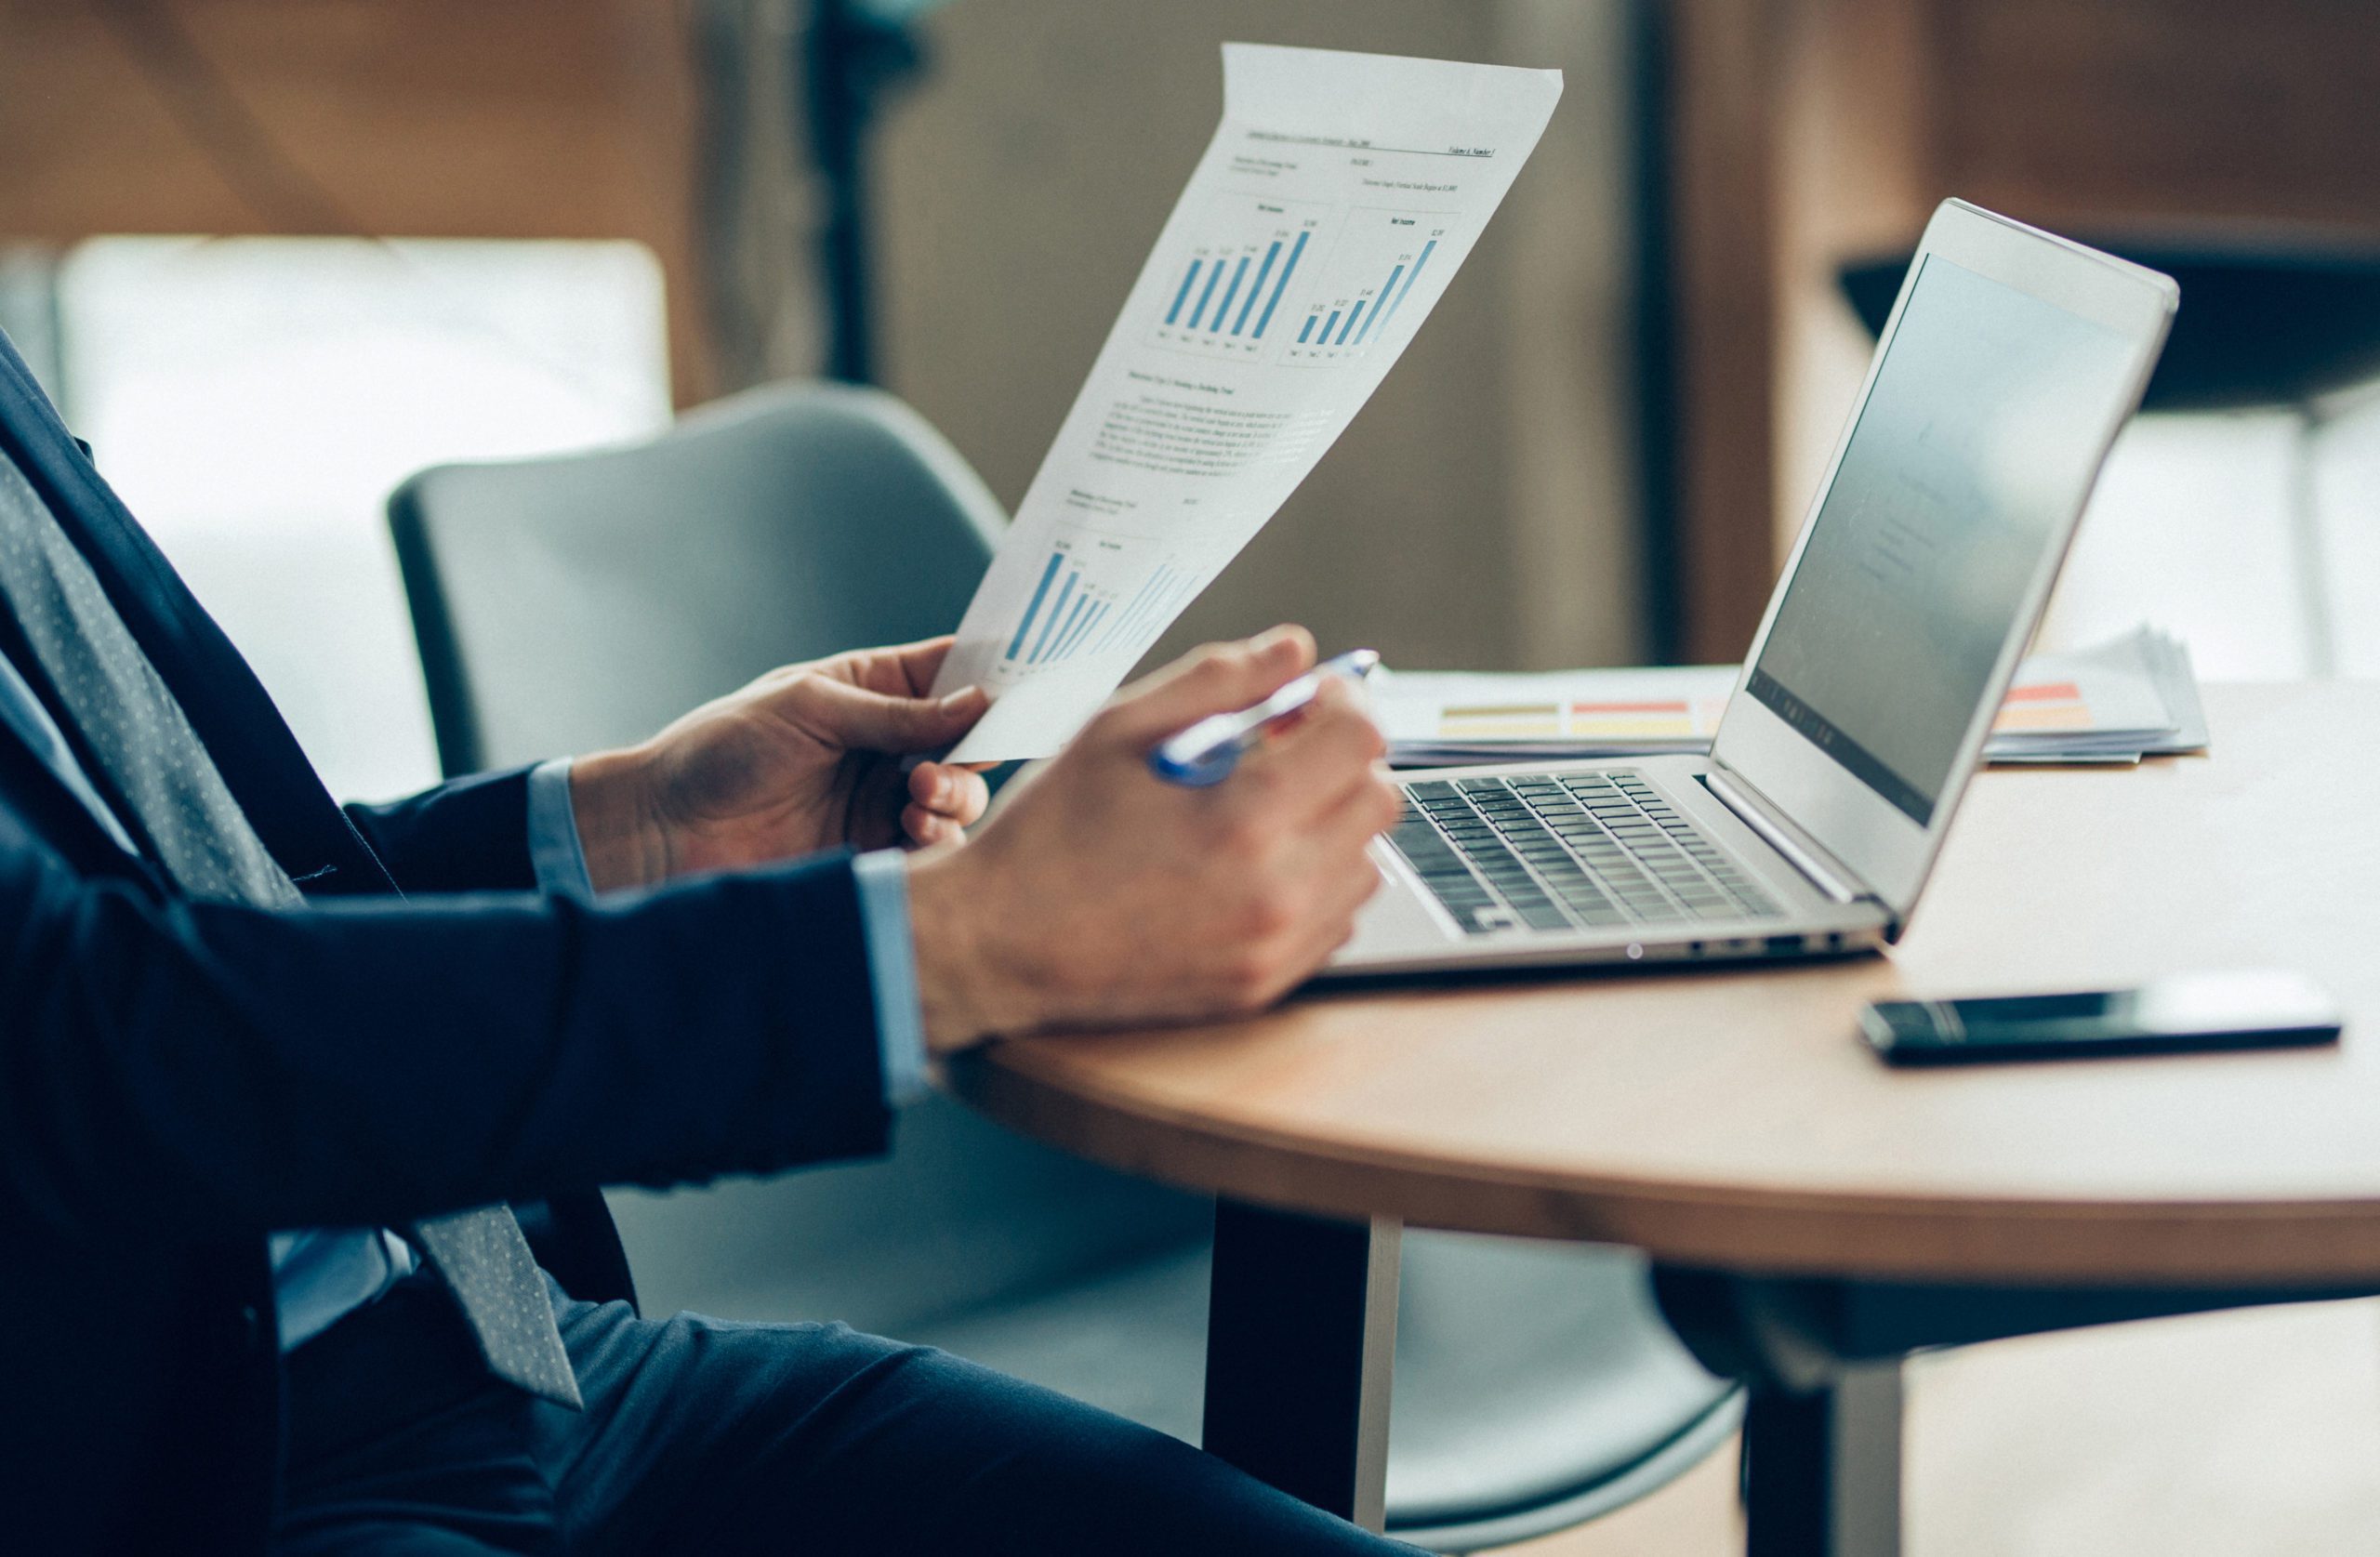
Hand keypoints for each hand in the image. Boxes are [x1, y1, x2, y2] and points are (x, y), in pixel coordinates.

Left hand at [568, 637, 993, 890]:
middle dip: (977, 749)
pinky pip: (934, 847)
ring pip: (960, 796)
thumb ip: (896, 714)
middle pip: (970, 741)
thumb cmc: (721, 748)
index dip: (994, 679)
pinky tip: (916, 830)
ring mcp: (884, 799)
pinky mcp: (876, 851)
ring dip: (956, 795)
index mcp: (872, 690)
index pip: (953, 674)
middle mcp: (888, 744)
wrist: (664, 829)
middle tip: (943, 763)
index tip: (1026, 688)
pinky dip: (940, 839)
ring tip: (919, 799)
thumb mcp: (810, 710)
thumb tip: (979, 704)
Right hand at [905, 626, 1400, 1051]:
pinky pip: (1336, 918)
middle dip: (1340, 759)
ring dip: (1331, 822)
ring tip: (1259, 810)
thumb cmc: (1050, 831)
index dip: (1340, 701)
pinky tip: (1250, 865)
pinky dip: (1313, 881)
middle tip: (1281, 748)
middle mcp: (1277, 891)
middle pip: (1378, 800)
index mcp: (1245, 817)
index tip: (1305, 697)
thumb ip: (1217, 678)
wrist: (1000, 943)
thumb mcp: (1117, 728)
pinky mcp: (1264, 986)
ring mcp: (1275, 948)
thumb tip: (1295, 649)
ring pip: (1365, 862)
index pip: (1360, 739)